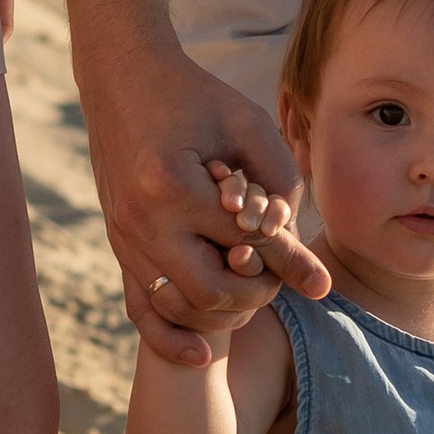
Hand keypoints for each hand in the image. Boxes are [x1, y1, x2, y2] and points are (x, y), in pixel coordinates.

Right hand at [82, 44, 328, 366]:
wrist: (122, 78)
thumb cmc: (194, 95)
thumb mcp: (247, 125)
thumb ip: (280, 181)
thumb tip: (298, 241)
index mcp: (171, 185)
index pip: (245, 243)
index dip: (285, 256)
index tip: (317, 273)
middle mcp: (140, 220)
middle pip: (212, 289)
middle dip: (257, 290)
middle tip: (282, 277)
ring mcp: (122, 237)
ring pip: (180, 307)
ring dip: (224, 310)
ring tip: (255, 291)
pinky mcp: (116, 245)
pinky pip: (140, 308)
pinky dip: (171, 336)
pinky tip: (204, 354)